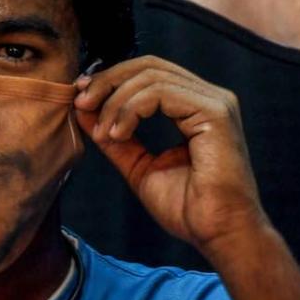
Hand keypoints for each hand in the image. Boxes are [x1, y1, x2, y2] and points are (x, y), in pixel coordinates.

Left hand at [72, 55, 268, 254]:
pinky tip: (119, 133)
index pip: (150, 73)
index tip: (82, 97)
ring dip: (116, 101)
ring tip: (104, 132)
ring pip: (151, 78)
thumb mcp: (140, 166)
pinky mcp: (215, 111)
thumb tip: (84, 109)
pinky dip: (131, 109)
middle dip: (109, 81)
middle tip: (81, 102)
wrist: (218, 233)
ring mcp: (215, 102)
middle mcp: (209, 97)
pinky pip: (161, 93)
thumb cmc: (188, 208)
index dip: (112, 78)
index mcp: (196, 106)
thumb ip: (116, 137)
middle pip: (149, 66)